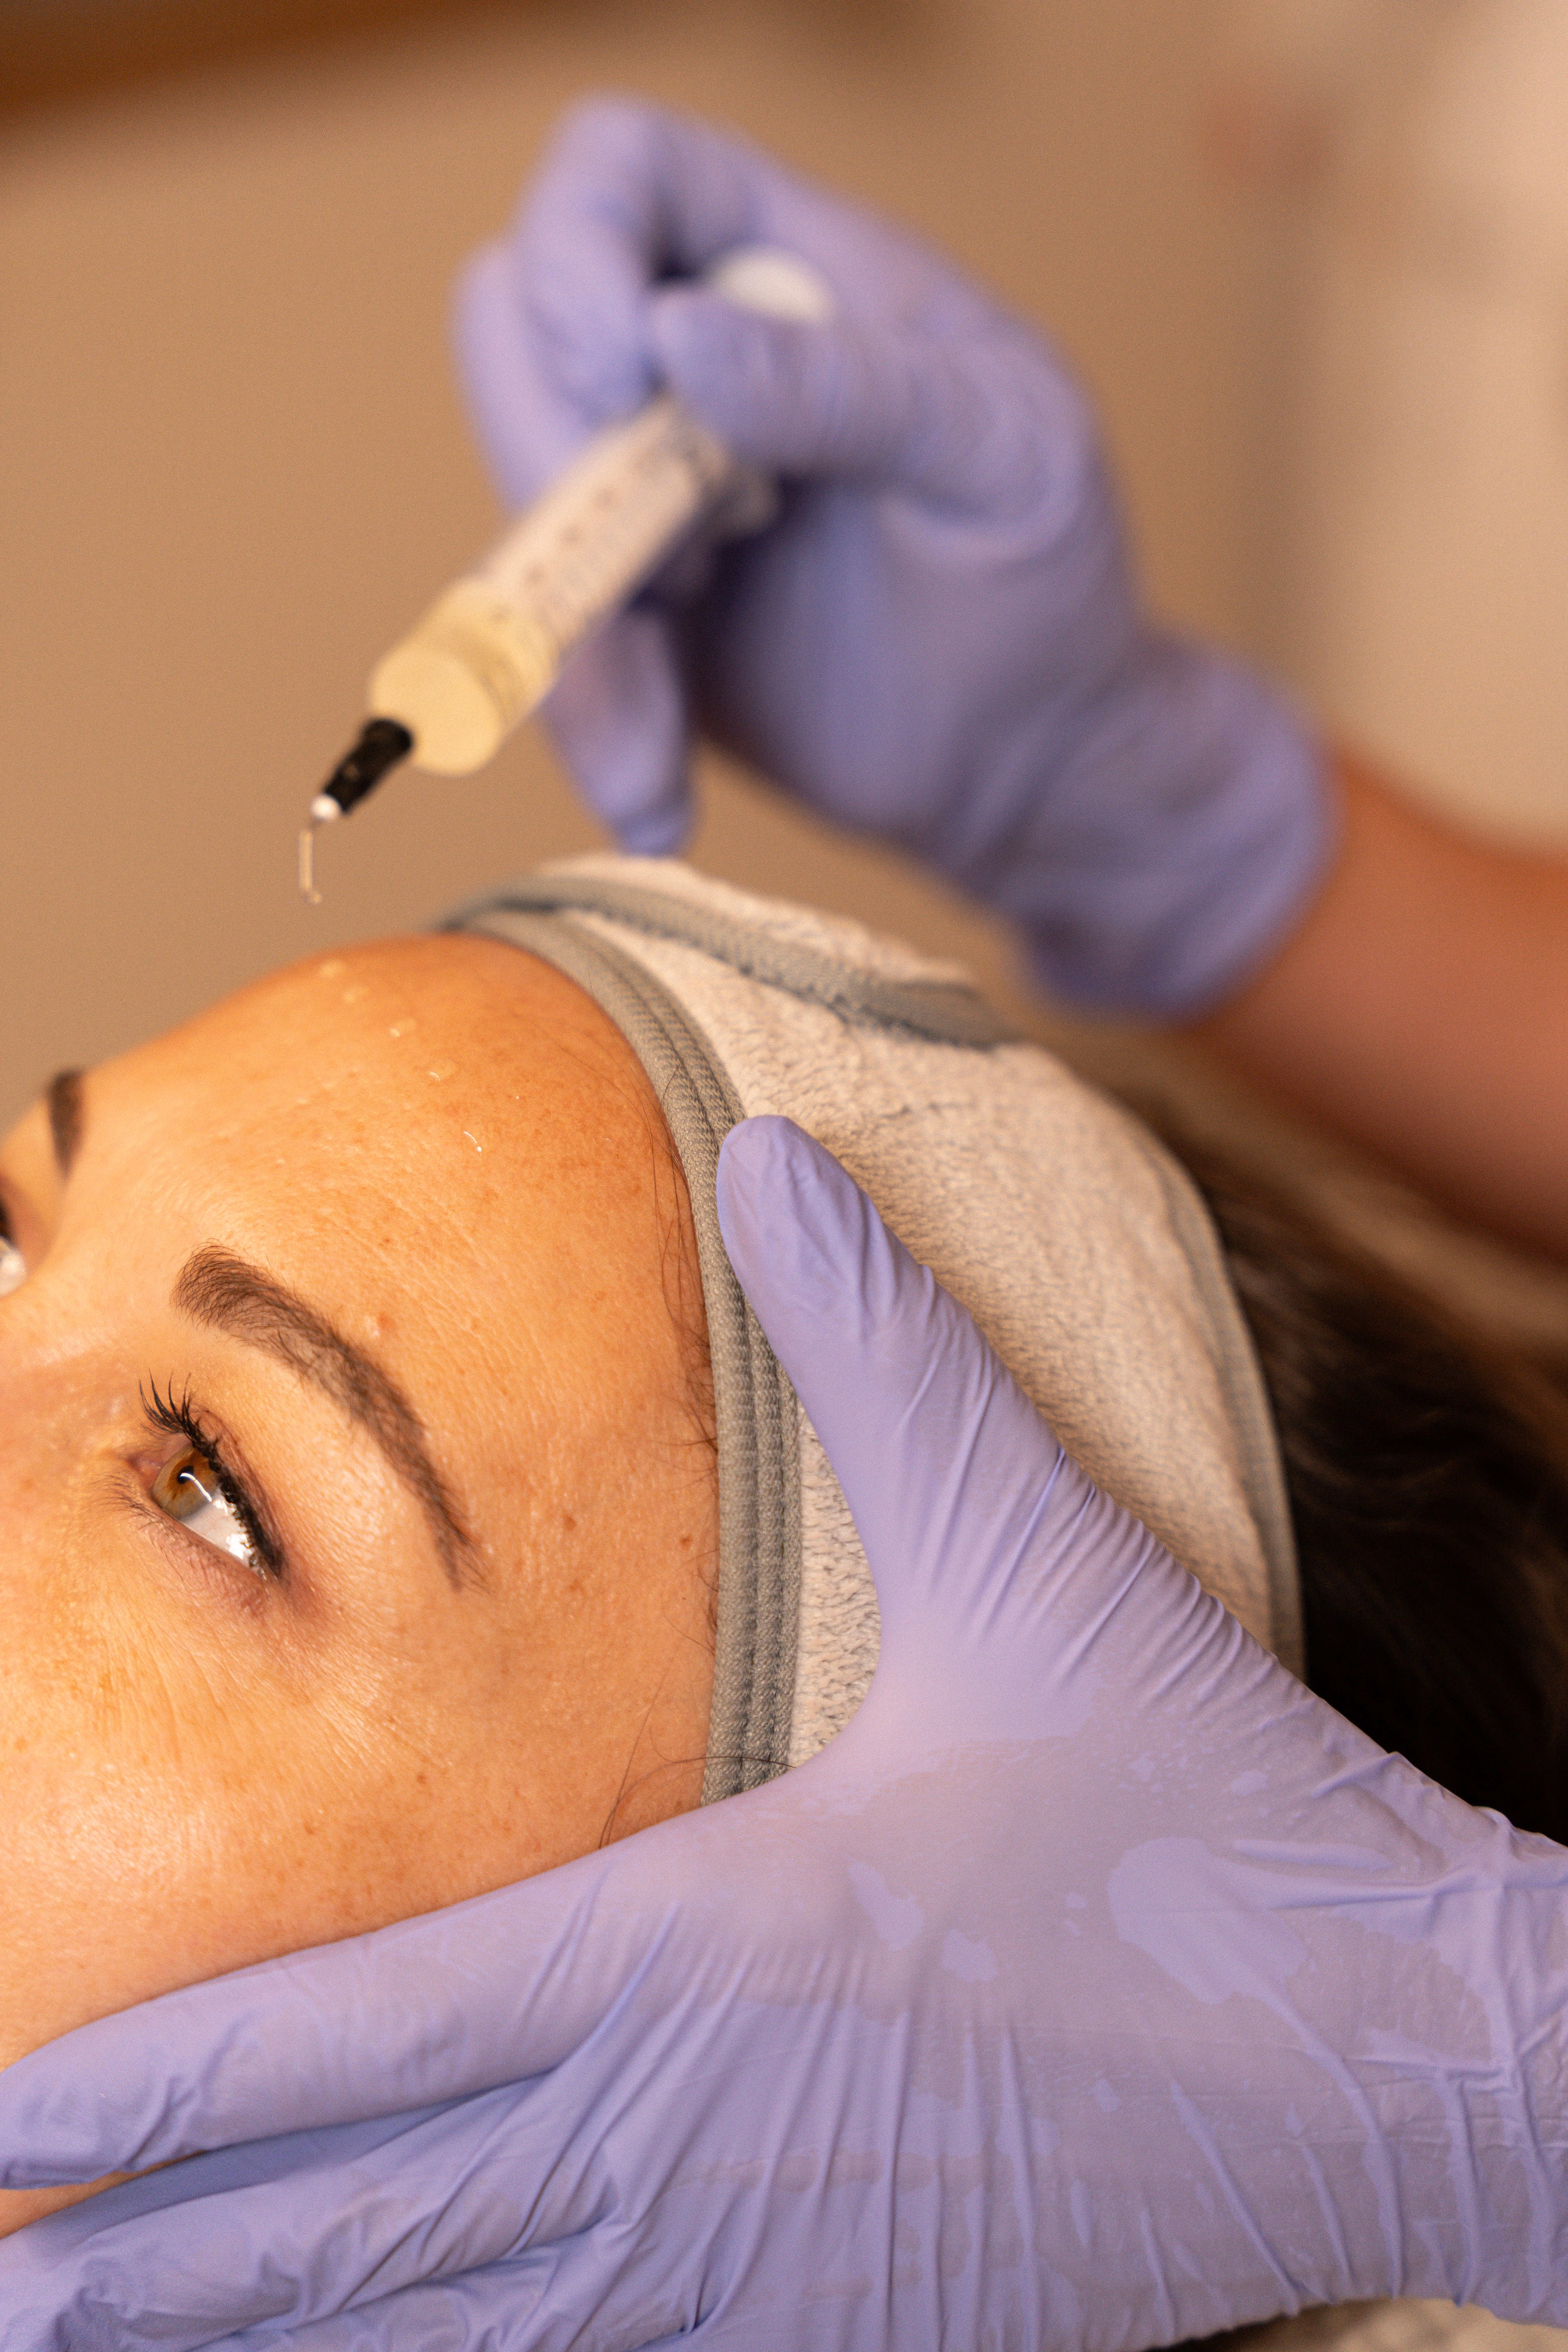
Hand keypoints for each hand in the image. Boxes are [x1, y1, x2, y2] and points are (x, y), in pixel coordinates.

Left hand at [4, 1117, 1564, 2348]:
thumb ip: (886, 1357)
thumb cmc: (1204, 1808)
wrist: (1391, 2044)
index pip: (367, 2035)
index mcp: (713, 1942)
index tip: (8, 2125)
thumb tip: (780, 1160)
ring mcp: (762, 2270)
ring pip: (446, 2335)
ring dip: (255, 2348)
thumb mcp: (1044, 1553)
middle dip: (139, 2266)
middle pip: (357, 2226)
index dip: (165, 2090)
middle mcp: (694, 2127)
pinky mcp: (841, 2336)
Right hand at [455, 97, 1330, 1014]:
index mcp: (790, 266)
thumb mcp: (1001, 455)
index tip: (627, 378)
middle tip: (662, 583)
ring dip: (569, 646)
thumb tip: (677, 338)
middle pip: (514, 330)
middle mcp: (694, 361)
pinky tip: (658, 807)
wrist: (1032, 756)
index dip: (577, 248)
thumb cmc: (1045, 574)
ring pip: (521, 512)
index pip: (621, 166)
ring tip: (654, 761)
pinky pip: (550, 648)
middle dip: (550, 465)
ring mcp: (648, 492)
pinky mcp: (632, 616)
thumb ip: (852, 385)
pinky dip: (589, 730)